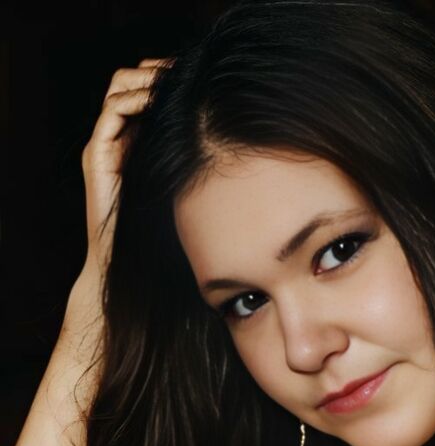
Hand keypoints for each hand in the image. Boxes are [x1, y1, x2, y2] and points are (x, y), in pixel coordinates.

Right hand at [81, 57, 173, 276]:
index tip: (195, 77)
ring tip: (174, 81)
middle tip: (185, 71)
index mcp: (130, 142)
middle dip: (155, 71)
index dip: (163, 79)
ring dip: (145, 80)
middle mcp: (113, 139)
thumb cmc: (153, 233)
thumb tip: (217, 141)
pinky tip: (160, 105)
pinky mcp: (95, 156)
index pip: (141, 92)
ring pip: (117, 90)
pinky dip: (135, 101)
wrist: (121, 262)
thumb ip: (184, 161)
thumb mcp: (177, 186)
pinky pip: (112, 113)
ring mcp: (101, 145)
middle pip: (126, 82)